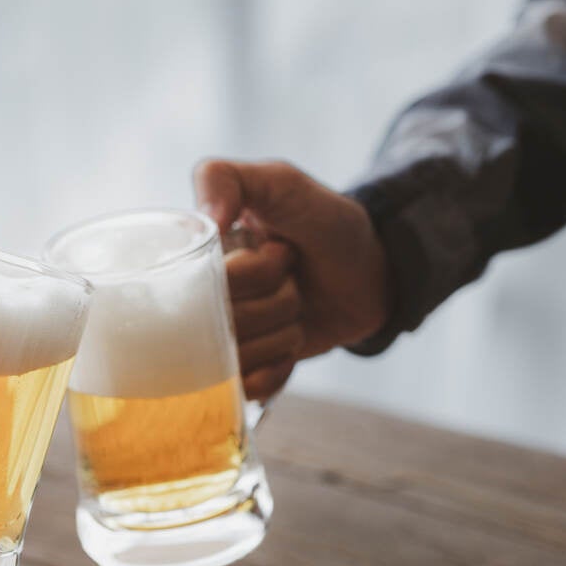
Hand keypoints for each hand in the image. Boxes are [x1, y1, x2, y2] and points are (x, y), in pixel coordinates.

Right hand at [194, 160, 392, 399]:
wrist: (370, 271)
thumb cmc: (323, 221)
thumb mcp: (280, 183)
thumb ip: (227, 178)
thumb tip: (208, 219)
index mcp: (195, 257)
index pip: (205, 284)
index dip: (252, 273)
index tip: (279, 252)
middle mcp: (198, 299)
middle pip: (224, 325)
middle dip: (275, 302)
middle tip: (292, 279)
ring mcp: (220, 338)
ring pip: (236, 360)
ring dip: (280, 335)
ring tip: (293, 308)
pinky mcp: (243, 370)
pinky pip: (246, 387)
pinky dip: (275, 369)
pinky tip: (288, 347)